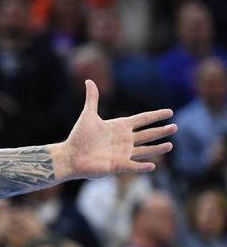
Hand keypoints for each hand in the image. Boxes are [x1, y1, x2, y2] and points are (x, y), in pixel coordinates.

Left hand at [61, 80, 175, 179]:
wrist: (70, 156)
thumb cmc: (79, 137)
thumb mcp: (88, 115)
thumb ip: (92, 99)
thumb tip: (89, 80)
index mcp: (119, 127)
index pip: (142, 119)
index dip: (155, 116)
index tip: (169, 112)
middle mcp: (124, 140)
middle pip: (147, 134)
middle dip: (161, 131)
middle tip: (175, 127)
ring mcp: (122, 153)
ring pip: (145, 150)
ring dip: (157, 148)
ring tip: (170, 145)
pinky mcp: (118, 165)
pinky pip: (133, 166)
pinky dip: (142, 166)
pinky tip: (153, 165)